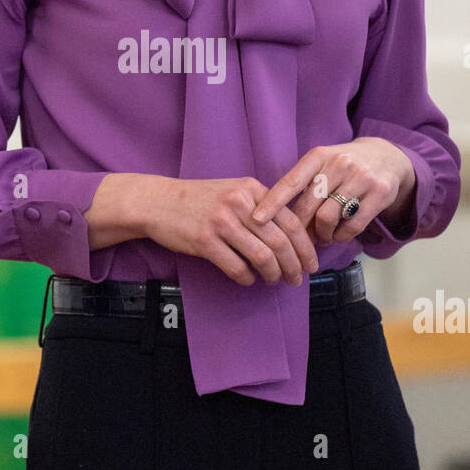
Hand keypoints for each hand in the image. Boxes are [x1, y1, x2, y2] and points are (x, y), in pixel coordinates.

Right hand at [141, 175, 319, 286]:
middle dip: (294, 266)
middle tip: (297, 279)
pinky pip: (236, 268)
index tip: (311, 264)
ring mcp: (221, 222)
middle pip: (280, 242)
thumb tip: (292, 238)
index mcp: (252, 189)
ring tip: (274, 281)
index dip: (305, 247)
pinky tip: (247, 280)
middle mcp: (239, 203)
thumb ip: (261, 207)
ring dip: (273, 275)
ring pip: (262, 257)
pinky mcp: (204, 241)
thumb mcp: (234, 192)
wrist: (158, 202)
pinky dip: (247, 279)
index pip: (291, 221)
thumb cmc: (199, 200)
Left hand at [250, 140, 416, 245]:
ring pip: (328, 218)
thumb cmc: (344, 166)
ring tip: (322, 237)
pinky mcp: (379, 193)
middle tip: (298, 239)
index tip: (256, 219)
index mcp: (318, 156)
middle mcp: (339, 164)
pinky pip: (352, 226)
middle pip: (308, 206)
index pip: (291, 182)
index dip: (272, 202)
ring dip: (322, 234)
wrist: (387, 156)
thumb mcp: (322, 164)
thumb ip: (303, 185)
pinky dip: (341, 236)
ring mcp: (360, 178)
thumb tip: (277, 219)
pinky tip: (339, 234)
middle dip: (300, 228)